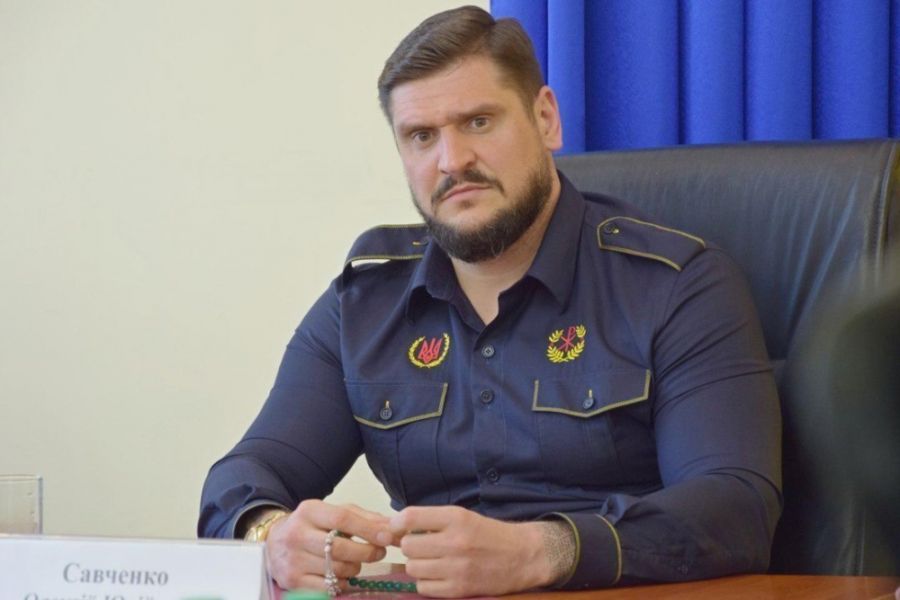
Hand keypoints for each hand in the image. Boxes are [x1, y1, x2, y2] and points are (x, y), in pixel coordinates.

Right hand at [265, 499, 392, 590]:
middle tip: (378, 552)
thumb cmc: (312, 525)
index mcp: (309, 511)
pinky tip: (341, 575)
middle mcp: (297, 534)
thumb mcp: (333, 512)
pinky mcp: (291, 581)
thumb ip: (363, 517)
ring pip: (337, 569)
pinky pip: (328, 587)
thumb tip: (392, 526)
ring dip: (355, 568)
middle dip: (366, 552)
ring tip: (356, 562)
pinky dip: (342, 583)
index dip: (368, 529)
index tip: (388, 536)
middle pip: (340, 548)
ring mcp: (292, 560)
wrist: (273, 541)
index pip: (343, 519)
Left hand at [389, 505, 558, 597]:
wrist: (522, 556)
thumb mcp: (463, 516)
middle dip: (410, 547)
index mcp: (456, 518)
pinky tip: (439, 576)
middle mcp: (455, 542)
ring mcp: (457, 568)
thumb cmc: (489, 534)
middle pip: (407, 546)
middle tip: (422, 547)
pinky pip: (424, 587)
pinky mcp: (460, 589)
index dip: (397, 524)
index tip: (398, 528)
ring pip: (413, 568)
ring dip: (418, 565)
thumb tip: (397, 527)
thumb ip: (432, 520)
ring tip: (432, 561)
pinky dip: (427, 582)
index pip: (410, 517)